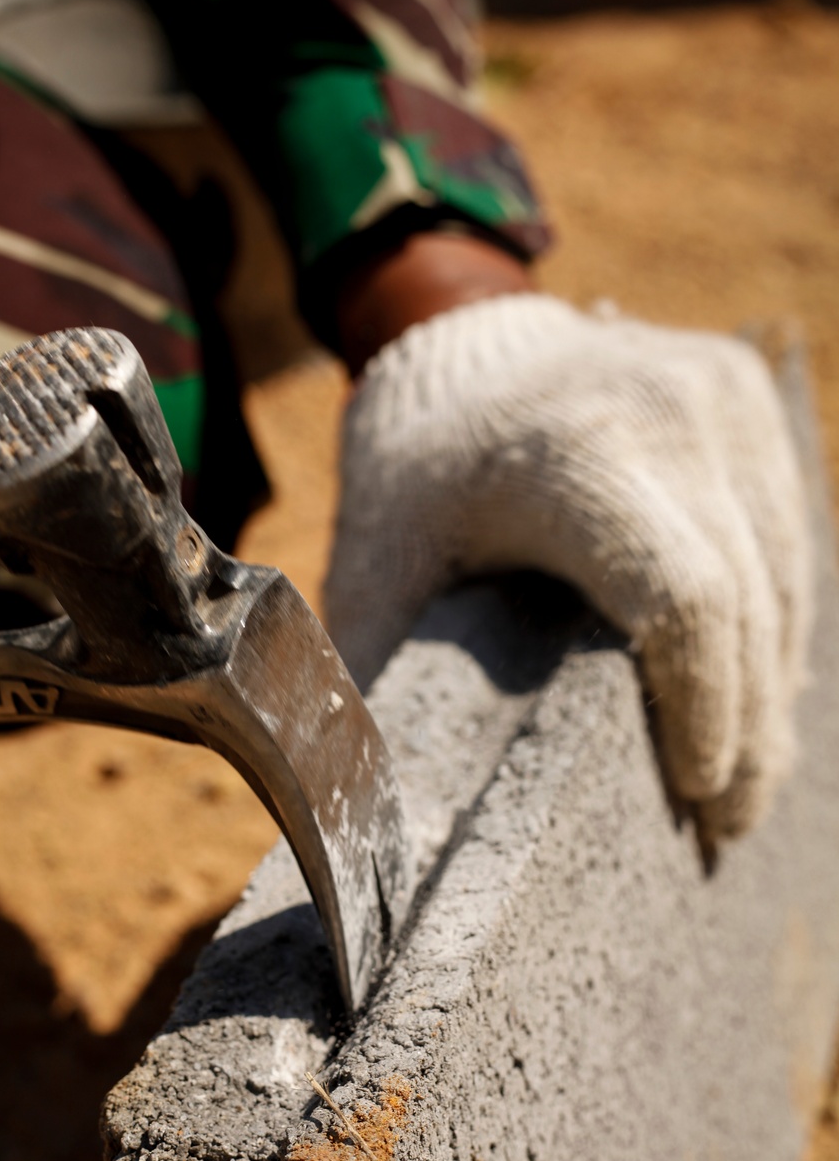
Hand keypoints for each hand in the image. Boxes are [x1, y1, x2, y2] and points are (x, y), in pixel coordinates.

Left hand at [325, 292, 811, 839]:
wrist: (454, 333)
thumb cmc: (410, 478)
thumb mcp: (374, 572)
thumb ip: (375, 690)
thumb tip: (384, 827)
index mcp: (569, 458)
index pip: (683, 604)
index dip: (705, 713)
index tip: (696, 795)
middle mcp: (667, 410)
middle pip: (748, 603)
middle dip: (747, 730)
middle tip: (726, 822)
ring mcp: (720, 391)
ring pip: (784, 573)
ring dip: (770, 684)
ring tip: (747, 777)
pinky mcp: (746, 391)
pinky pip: (787, 530)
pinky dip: (774, 620)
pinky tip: (753, 691)